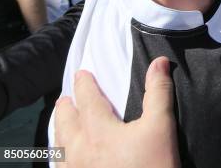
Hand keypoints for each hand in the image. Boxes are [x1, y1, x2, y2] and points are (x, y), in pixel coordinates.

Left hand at [55, 57, 179, 167]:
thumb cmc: (153, 165)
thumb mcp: (161, 127)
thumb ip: (158, 93)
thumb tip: (158, 62)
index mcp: (98, 131)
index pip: (87, 100)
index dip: (84, 84)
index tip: (82, 73)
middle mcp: (80, 151)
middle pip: (66, 123)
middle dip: (66, 107)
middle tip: (66, 98)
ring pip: (60, 146)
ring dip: (61, 130)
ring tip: (64, 123)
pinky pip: (62, 167)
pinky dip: (61, 154)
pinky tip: (67, 157)